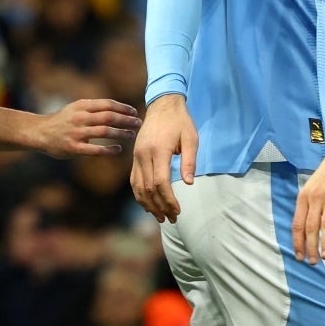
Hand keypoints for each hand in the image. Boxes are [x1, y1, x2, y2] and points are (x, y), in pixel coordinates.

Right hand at [37, 98, 141, 159]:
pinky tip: (118, 149)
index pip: (107, 104)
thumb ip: (94, 108)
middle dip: (126, 120)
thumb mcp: (76, 108)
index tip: (134, 112)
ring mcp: (76, 133)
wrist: (40, 132)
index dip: (123, 107)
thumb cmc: (63, 120)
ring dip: (121, 133)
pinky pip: (95, 149)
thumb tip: (118, 108)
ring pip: (104, 131)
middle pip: (109, 116)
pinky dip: (109, 149)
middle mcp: (80, 117)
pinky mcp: (73, 148)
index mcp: (82, 105)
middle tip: (138, 123)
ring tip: (132, 135)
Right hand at [129, 94, 197, 223]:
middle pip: (148, 188)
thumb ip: (189, 161)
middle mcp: (143, 154)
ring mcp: (136, 156)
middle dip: (160, 206)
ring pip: (138, 186)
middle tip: (172, 219)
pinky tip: (148, 204)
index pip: (160, 182)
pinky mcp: (134, 156)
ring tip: (160, 217)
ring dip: (148, 204)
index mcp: (158, 150)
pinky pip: (133, 180)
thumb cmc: (180, 122)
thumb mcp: (191, 138)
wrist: (162, 105)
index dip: (168, 200)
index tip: (177, 211)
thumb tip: (188, 183)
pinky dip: (139, 195)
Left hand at [292, 153, 324, 264]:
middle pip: (310, 227)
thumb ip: (308, 207)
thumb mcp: (311, 189)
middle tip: (313, 262)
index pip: (297, 223)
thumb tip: (304, 231)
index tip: (299, 256)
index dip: (297, 241)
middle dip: (310, 246)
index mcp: (304, 197)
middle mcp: (315, 198)